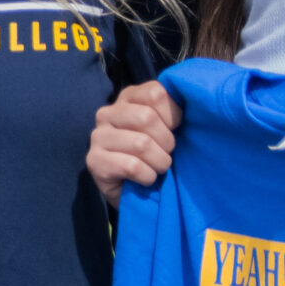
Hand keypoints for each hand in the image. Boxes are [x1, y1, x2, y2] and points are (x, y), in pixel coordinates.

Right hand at [88, 80, 179, 207]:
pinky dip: (147, 176)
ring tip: (157, 168)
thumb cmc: (157, 154)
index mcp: (128, 98)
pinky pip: (131, 166)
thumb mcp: (167, 127)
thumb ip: (173, 110)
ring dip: (159, 162)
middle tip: (166, 153)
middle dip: (166, 142)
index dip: (172, 114)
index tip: (174, 129)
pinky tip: (145, 179)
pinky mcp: (94, 161)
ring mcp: (98, 136)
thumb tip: (190, 98)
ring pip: (140, 143)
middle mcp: (107, 113)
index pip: (155, 93)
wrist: (137, 193)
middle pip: (146, 117)